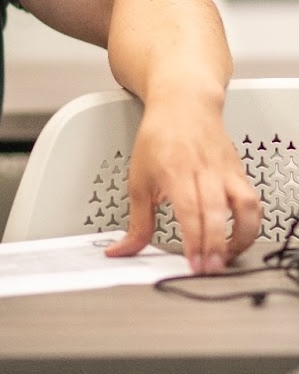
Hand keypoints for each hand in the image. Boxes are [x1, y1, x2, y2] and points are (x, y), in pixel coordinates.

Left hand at [105, 96, 260, 272]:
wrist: (183, 104)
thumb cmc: (159, 136)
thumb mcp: (138, 178)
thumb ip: (136, 221)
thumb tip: (122, 250)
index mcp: (175, 169)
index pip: (189, 208)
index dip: (194, 239)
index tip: (193, 263)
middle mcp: (204, 169)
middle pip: (216, 210)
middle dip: (214, 245)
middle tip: (208, 269)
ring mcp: (225, 170)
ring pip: (244, 204)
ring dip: (240, 236)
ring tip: (226, 257)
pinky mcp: (238, 173)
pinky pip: (252, 200)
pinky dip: (250, 223)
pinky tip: (237, 239)